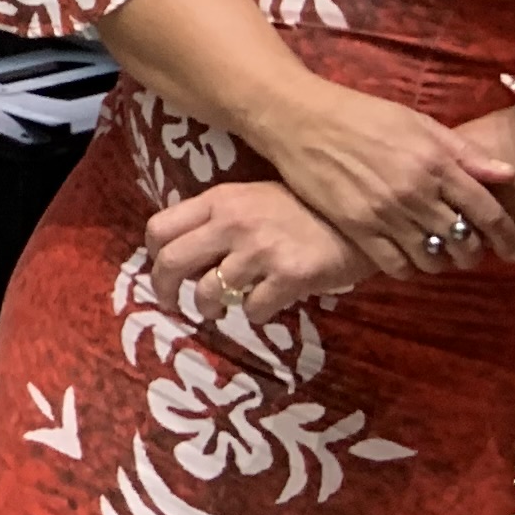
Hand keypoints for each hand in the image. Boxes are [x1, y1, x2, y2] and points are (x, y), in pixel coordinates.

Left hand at [146, 181, 366, 324]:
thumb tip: (187, 252)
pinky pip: (252, 310)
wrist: (362, 218)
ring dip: (208, 308)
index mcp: (219, 199)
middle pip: (171, 262)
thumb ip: (220, 218)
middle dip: (164, 290)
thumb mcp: (254, 198)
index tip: (160, 270)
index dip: (152, 255)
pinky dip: (253, 315)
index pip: (160, 227)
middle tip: (171, 305)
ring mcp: (260, 250)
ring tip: (218, 310)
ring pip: (208, 293)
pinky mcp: (289, 276)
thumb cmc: (305, 208)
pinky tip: (263, 307)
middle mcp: (232, 222)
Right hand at [255, 78, 514, 273]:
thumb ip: (463, 152)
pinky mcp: (356, 228)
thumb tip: (505, 175)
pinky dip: (411, 269)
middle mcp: (415, 192)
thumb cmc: (362, 115)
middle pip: (464, 241)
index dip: (508, 236)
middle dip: (476, 252)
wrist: (300, 119)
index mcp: (436, 163)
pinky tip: (411, 259)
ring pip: (433, 258)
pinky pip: (395, 265)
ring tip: (442, 255)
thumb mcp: (418, 122)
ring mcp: (385, 214)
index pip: (487, 211)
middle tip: (474, 251)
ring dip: (445, 262)